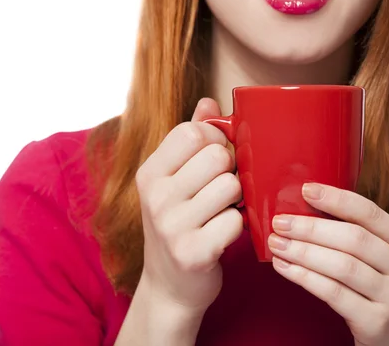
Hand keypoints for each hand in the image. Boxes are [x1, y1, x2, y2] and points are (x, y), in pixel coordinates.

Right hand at [135, 98, 243, 315]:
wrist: (171, 286)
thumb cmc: (179, 224)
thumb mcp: (175, 180)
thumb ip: (191, 139)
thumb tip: (209, 100)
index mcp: (150, 172)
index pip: (193, 132)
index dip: (216, 141)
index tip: (215, 158)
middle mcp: (155, 196)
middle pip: (218, 156)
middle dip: (230, 171)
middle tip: (221, 190)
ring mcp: (171, 226)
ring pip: (232, 185)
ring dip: (236, 200)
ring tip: (221, 212)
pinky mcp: (193, 253)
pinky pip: (236, 220)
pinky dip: (238, 227)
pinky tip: (223, 235)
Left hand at [268, 183, 388, 345]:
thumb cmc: (380, 295)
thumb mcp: (383, 262)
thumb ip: (358, 237)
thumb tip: (307, 207)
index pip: (370, 213)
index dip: (336, 199)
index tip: (306, 190)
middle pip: (353, 239)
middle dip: (311, 227)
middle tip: (280, 222)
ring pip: (342, 266)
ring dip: (304, 252)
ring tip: (277, 244)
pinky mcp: (377, 322)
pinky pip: (334, 293)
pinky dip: (305, 278)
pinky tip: (285, 268)